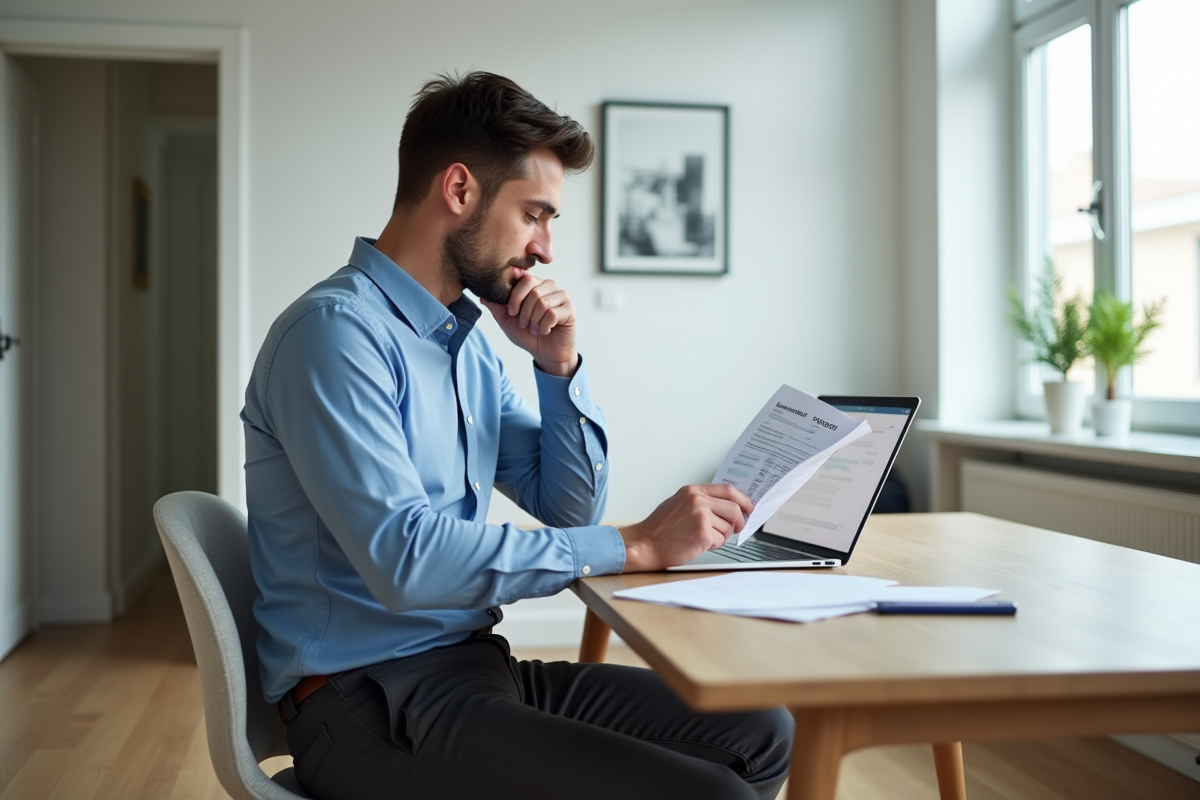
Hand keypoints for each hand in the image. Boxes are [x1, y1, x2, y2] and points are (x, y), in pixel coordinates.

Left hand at [481, 269, 577, 376]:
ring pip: (543, 302)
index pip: (525, 278)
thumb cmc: (527, 335)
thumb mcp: (507, 320)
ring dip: (534, 321)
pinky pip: (553, 314)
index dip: (515, 296)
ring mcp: (562, 297)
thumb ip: (496, 306)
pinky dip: (544, 326)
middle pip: (534, 291)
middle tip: (524, 324)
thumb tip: (482, 295)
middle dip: (525, 312)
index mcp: (535, 285)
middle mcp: (549, 287)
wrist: (544, 353)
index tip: (512, 312)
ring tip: (535, 329)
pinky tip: (545, 331)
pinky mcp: (570, 310)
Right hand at [618, 485, 754, 571]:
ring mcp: (701, 516)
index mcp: (692, 491)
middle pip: (734, 508)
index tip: (749, 508)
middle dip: (739, 521)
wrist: (645, 544)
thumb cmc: (660, 529)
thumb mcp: (678, 505)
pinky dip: (713, 545)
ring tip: (700, 537)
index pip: (728, 490)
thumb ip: (702, 502)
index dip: (743, 500)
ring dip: (720, 536)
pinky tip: (697, 544)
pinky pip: (720, 540)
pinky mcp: (703, 533)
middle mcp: (697, 500)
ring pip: (728, 527)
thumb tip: (727, 507)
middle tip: (738, 528)